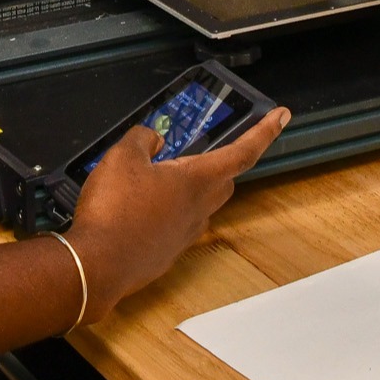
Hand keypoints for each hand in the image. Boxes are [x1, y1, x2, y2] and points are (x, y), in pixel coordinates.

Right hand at [67, 107, 290, 323]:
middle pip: (223, 180)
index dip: (264, 132)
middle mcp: (198, 208)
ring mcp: (184, 233)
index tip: (281, 116)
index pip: (242, 152)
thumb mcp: (121, 156)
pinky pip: (179, 222)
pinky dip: (168, 208)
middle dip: (219, 161)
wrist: (98, 264)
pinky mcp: (168, 251)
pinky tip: (140, 204)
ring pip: (201, 202)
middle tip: (200, 148)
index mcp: (195, 180)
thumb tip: (153, 140)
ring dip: (190, 185)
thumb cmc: (114, 212)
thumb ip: (142, 139)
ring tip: (158, 175)